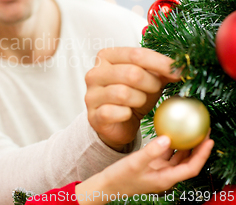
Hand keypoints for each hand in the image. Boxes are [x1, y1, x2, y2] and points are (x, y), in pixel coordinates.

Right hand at [75, 135, 213, 203]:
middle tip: (204, 131)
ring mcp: (159, 170)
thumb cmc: (120, 178)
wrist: (107, 185)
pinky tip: (172, 132)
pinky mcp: (153, 165)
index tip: (208, 140)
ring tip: (192, 130)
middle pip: (188, 162)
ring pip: (179, 157)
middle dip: (198, 148)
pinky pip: (167, 153)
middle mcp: (166, 175)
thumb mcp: (135, 163)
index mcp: (166, 179)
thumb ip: (151, 151)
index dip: (202, 155)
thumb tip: (167, 138)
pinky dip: (172, 144)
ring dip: (187, 145)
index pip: (191, 167)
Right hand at [85, 47, 180, 150]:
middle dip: (151, 83)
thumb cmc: (134, 96)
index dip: (161, 62)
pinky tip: (128, 114)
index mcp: (107, 57)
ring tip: (140, 102)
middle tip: (157, 89)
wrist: (118, 123)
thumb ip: (161, 70)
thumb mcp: (149, 79)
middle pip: (131, 73)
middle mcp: (94, 73)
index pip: (136, 54)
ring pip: (123, 93)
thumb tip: (181, 67)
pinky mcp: (93, 115)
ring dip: (140, 100)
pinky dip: (126, 114)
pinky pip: (114, 112)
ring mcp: (91, 94)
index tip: (180, 72)